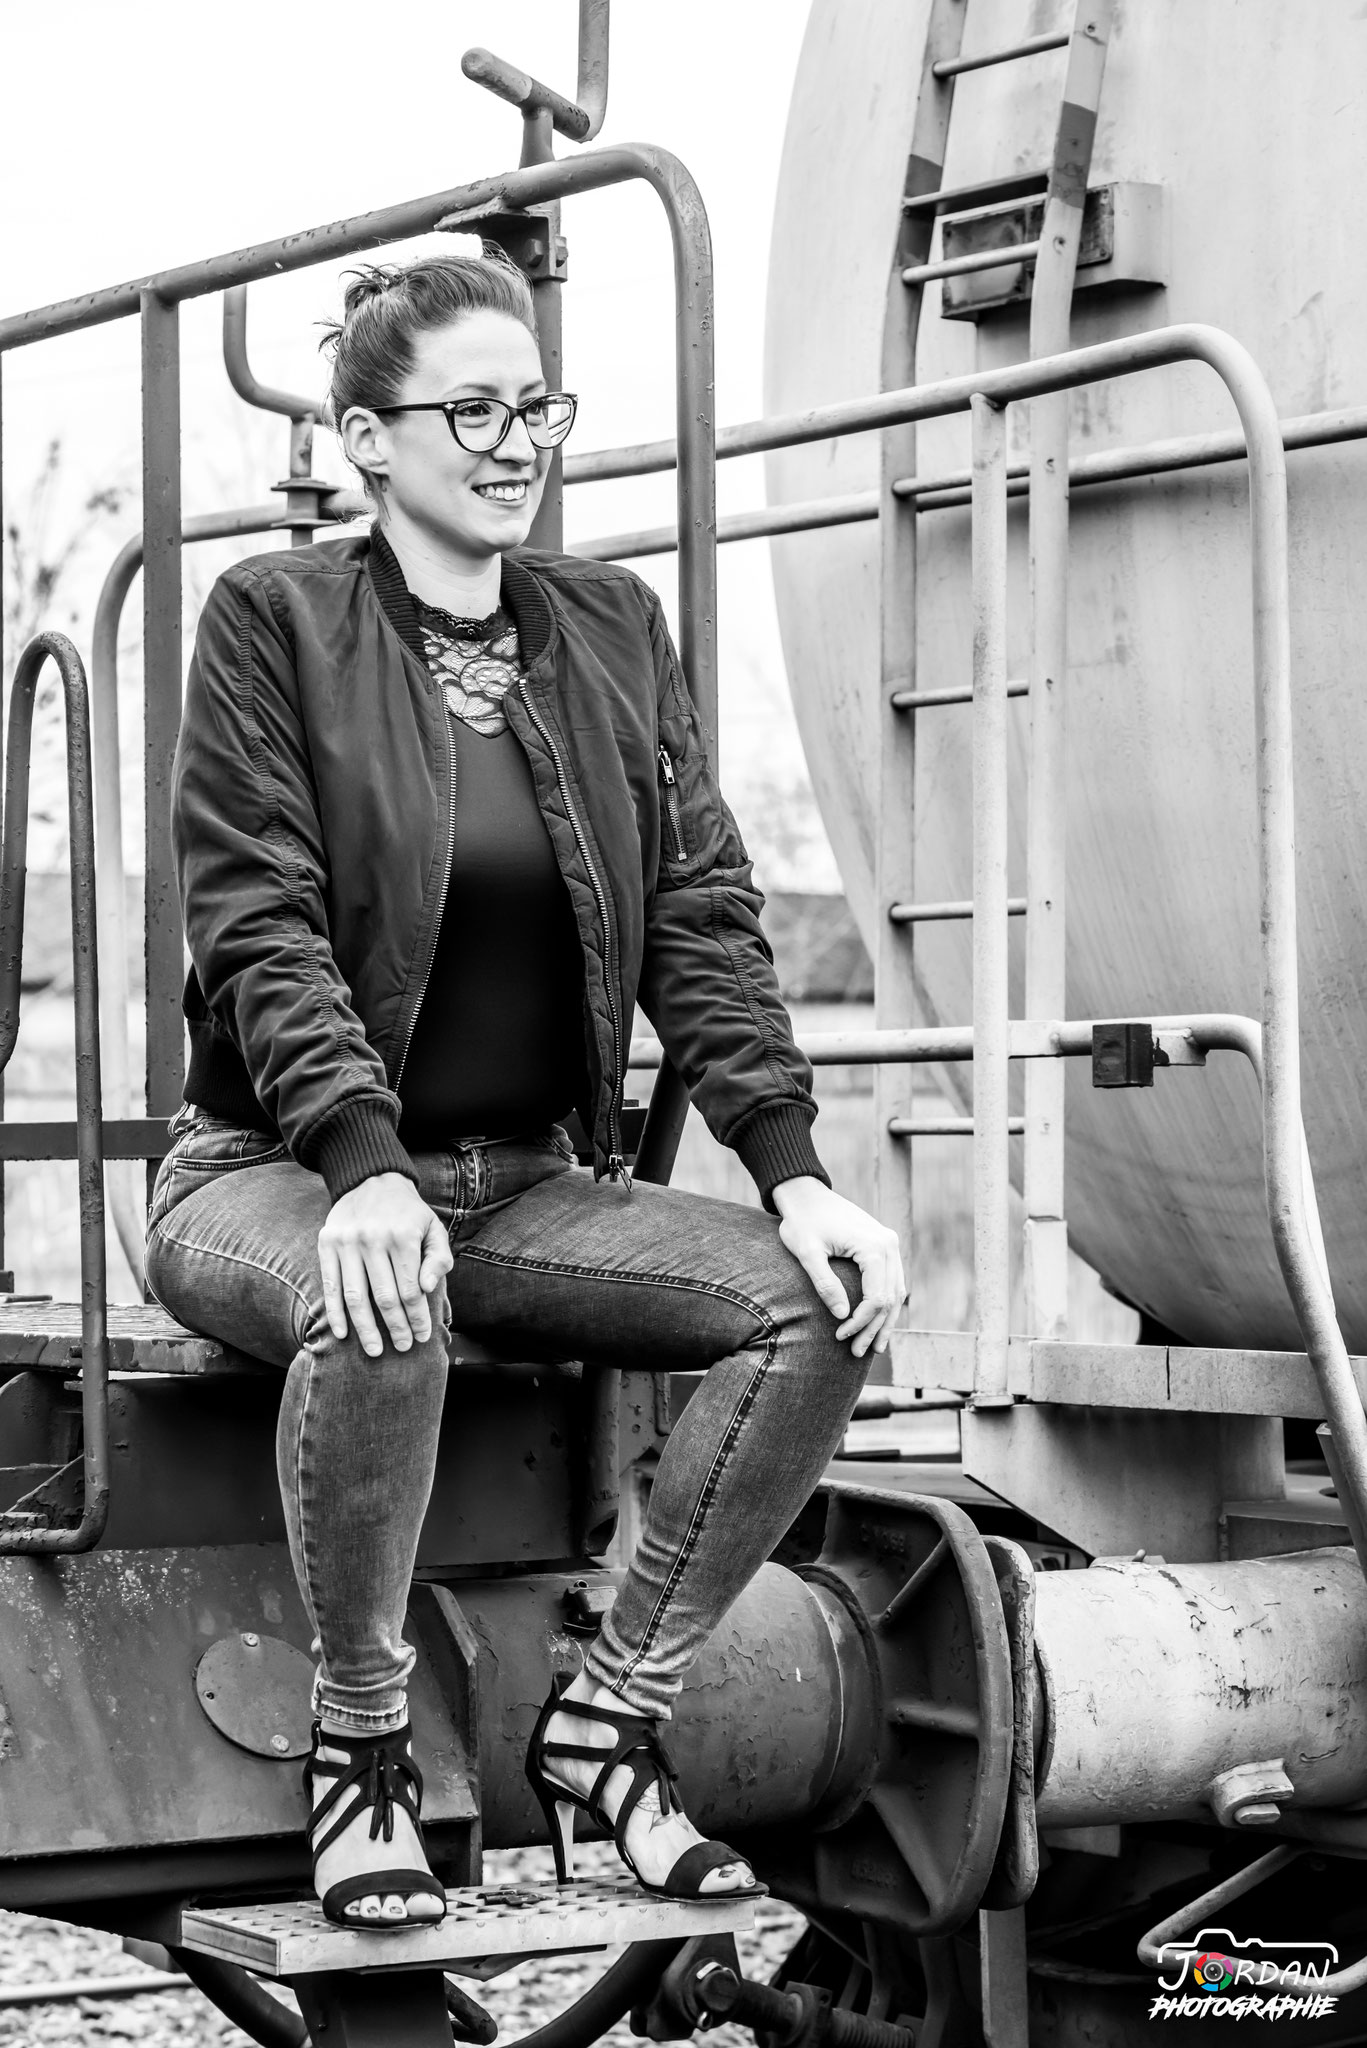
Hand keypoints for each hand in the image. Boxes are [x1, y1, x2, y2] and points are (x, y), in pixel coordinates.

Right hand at [318, 1173, 452, 1358]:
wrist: (371, 1179)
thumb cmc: (408, 1213)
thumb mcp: (433, 1228)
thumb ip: (439, 1258)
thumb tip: (428, 1288)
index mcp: (403, 1235)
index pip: (411, 1289)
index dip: (418, 1317)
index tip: (423, 1335)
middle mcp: (374, 1238)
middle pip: (385, 1297)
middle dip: (396, 1328)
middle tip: (404, 1347)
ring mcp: (347, 1242)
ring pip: (356, 1297)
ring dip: (366, 1329)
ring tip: (376, 1350)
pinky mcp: (327, 1244)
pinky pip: (330, 1285)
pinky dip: (335, 1313)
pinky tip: (343, 1333)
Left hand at [771, 1177, 906, 1358]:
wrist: (806, 1194)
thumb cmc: (802, 1222)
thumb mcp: (807, 1253)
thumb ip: (825, 1284)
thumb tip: (843, 1316)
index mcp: (874, 1246)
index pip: (876, 1298)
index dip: (860, 1323)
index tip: (840, 1336)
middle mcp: (889, 1244)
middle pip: (891, 1298)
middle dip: (874, 1328)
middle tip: (857, 1353)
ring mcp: (889, 1243)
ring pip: (897, 1291)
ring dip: (885, 1320)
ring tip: (874, 1347)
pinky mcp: (883, 1245)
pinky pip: (892, 1280)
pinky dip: (886, 1303)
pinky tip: (877, 1322)